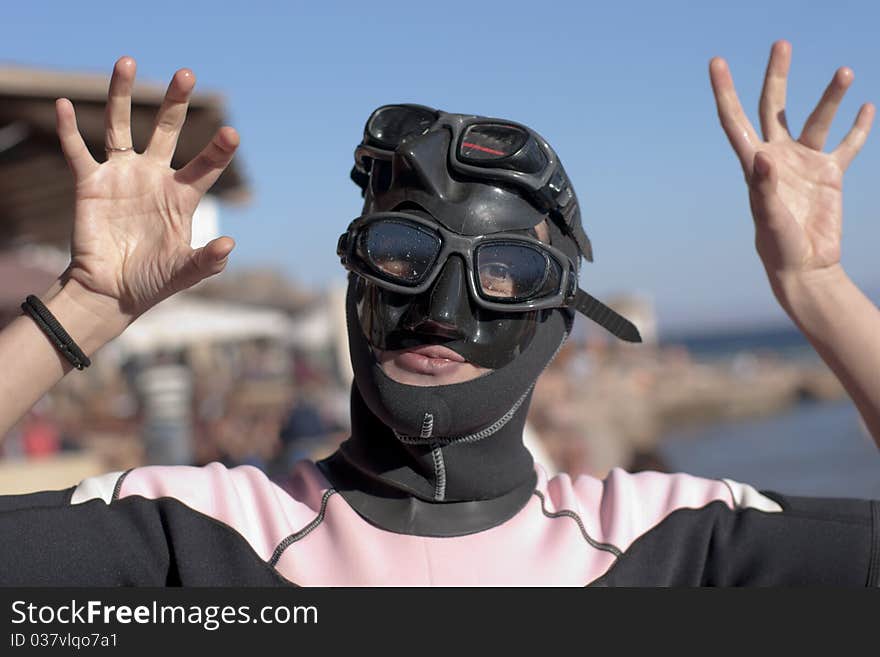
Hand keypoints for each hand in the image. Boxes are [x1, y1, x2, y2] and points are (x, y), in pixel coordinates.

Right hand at [56, 56, 238, 322]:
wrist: (110, 292)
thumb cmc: (151, 281)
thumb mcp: (184, 272)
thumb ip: (207, 260)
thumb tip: (229, 243)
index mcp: (181, 195)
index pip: (206, 165)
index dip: (218, 149)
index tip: (232, 133)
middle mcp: (154, 177)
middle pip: (167, 130)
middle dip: (176, 103)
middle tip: (186, 74)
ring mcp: (122, 176)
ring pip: (121, 126)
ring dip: (122, 95)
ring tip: (127, 61)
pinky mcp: (90, 183)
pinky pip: (77, 151)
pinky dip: (69, 129)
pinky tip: (64, 105)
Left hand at [709, 40, 873, 297]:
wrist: (805, 268)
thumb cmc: (779, 247)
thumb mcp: (769, 217)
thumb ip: (764, 188)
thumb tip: (764, 157)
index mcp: (754, 164)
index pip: (734, 121)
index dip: (725, 92)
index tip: (717, 62)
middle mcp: (777, 158)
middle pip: (774, 107)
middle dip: (776, 76)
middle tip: (781, 44)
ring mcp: (804, 165)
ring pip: (817, 120)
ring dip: (831, 97)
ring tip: (845, 71)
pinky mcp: (829, 176)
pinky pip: (846, 146)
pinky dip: (857, 127)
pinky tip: (866, 106)